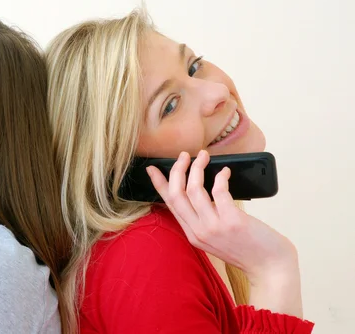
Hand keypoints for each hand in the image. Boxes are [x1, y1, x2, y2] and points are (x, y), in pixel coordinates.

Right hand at [146, 150, 297, 284]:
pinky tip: (225, 172)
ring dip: (197, 168)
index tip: (152, 169)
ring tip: (204, 157)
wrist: (270, 268)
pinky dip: (220, 177)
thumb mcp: (216, 238)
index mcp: (192, 234)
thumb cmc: (248, 249)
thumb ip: (204, 220)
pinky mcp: (232, 221)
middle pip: (176, 194)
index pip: (169, 204)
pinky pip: (219, 191)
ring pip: (194, 189)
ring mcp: (214, 227)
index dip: (159, 184)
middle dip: (177, 170)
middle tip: (184, 155)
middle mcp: (199, 231)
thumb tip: (199, 192)